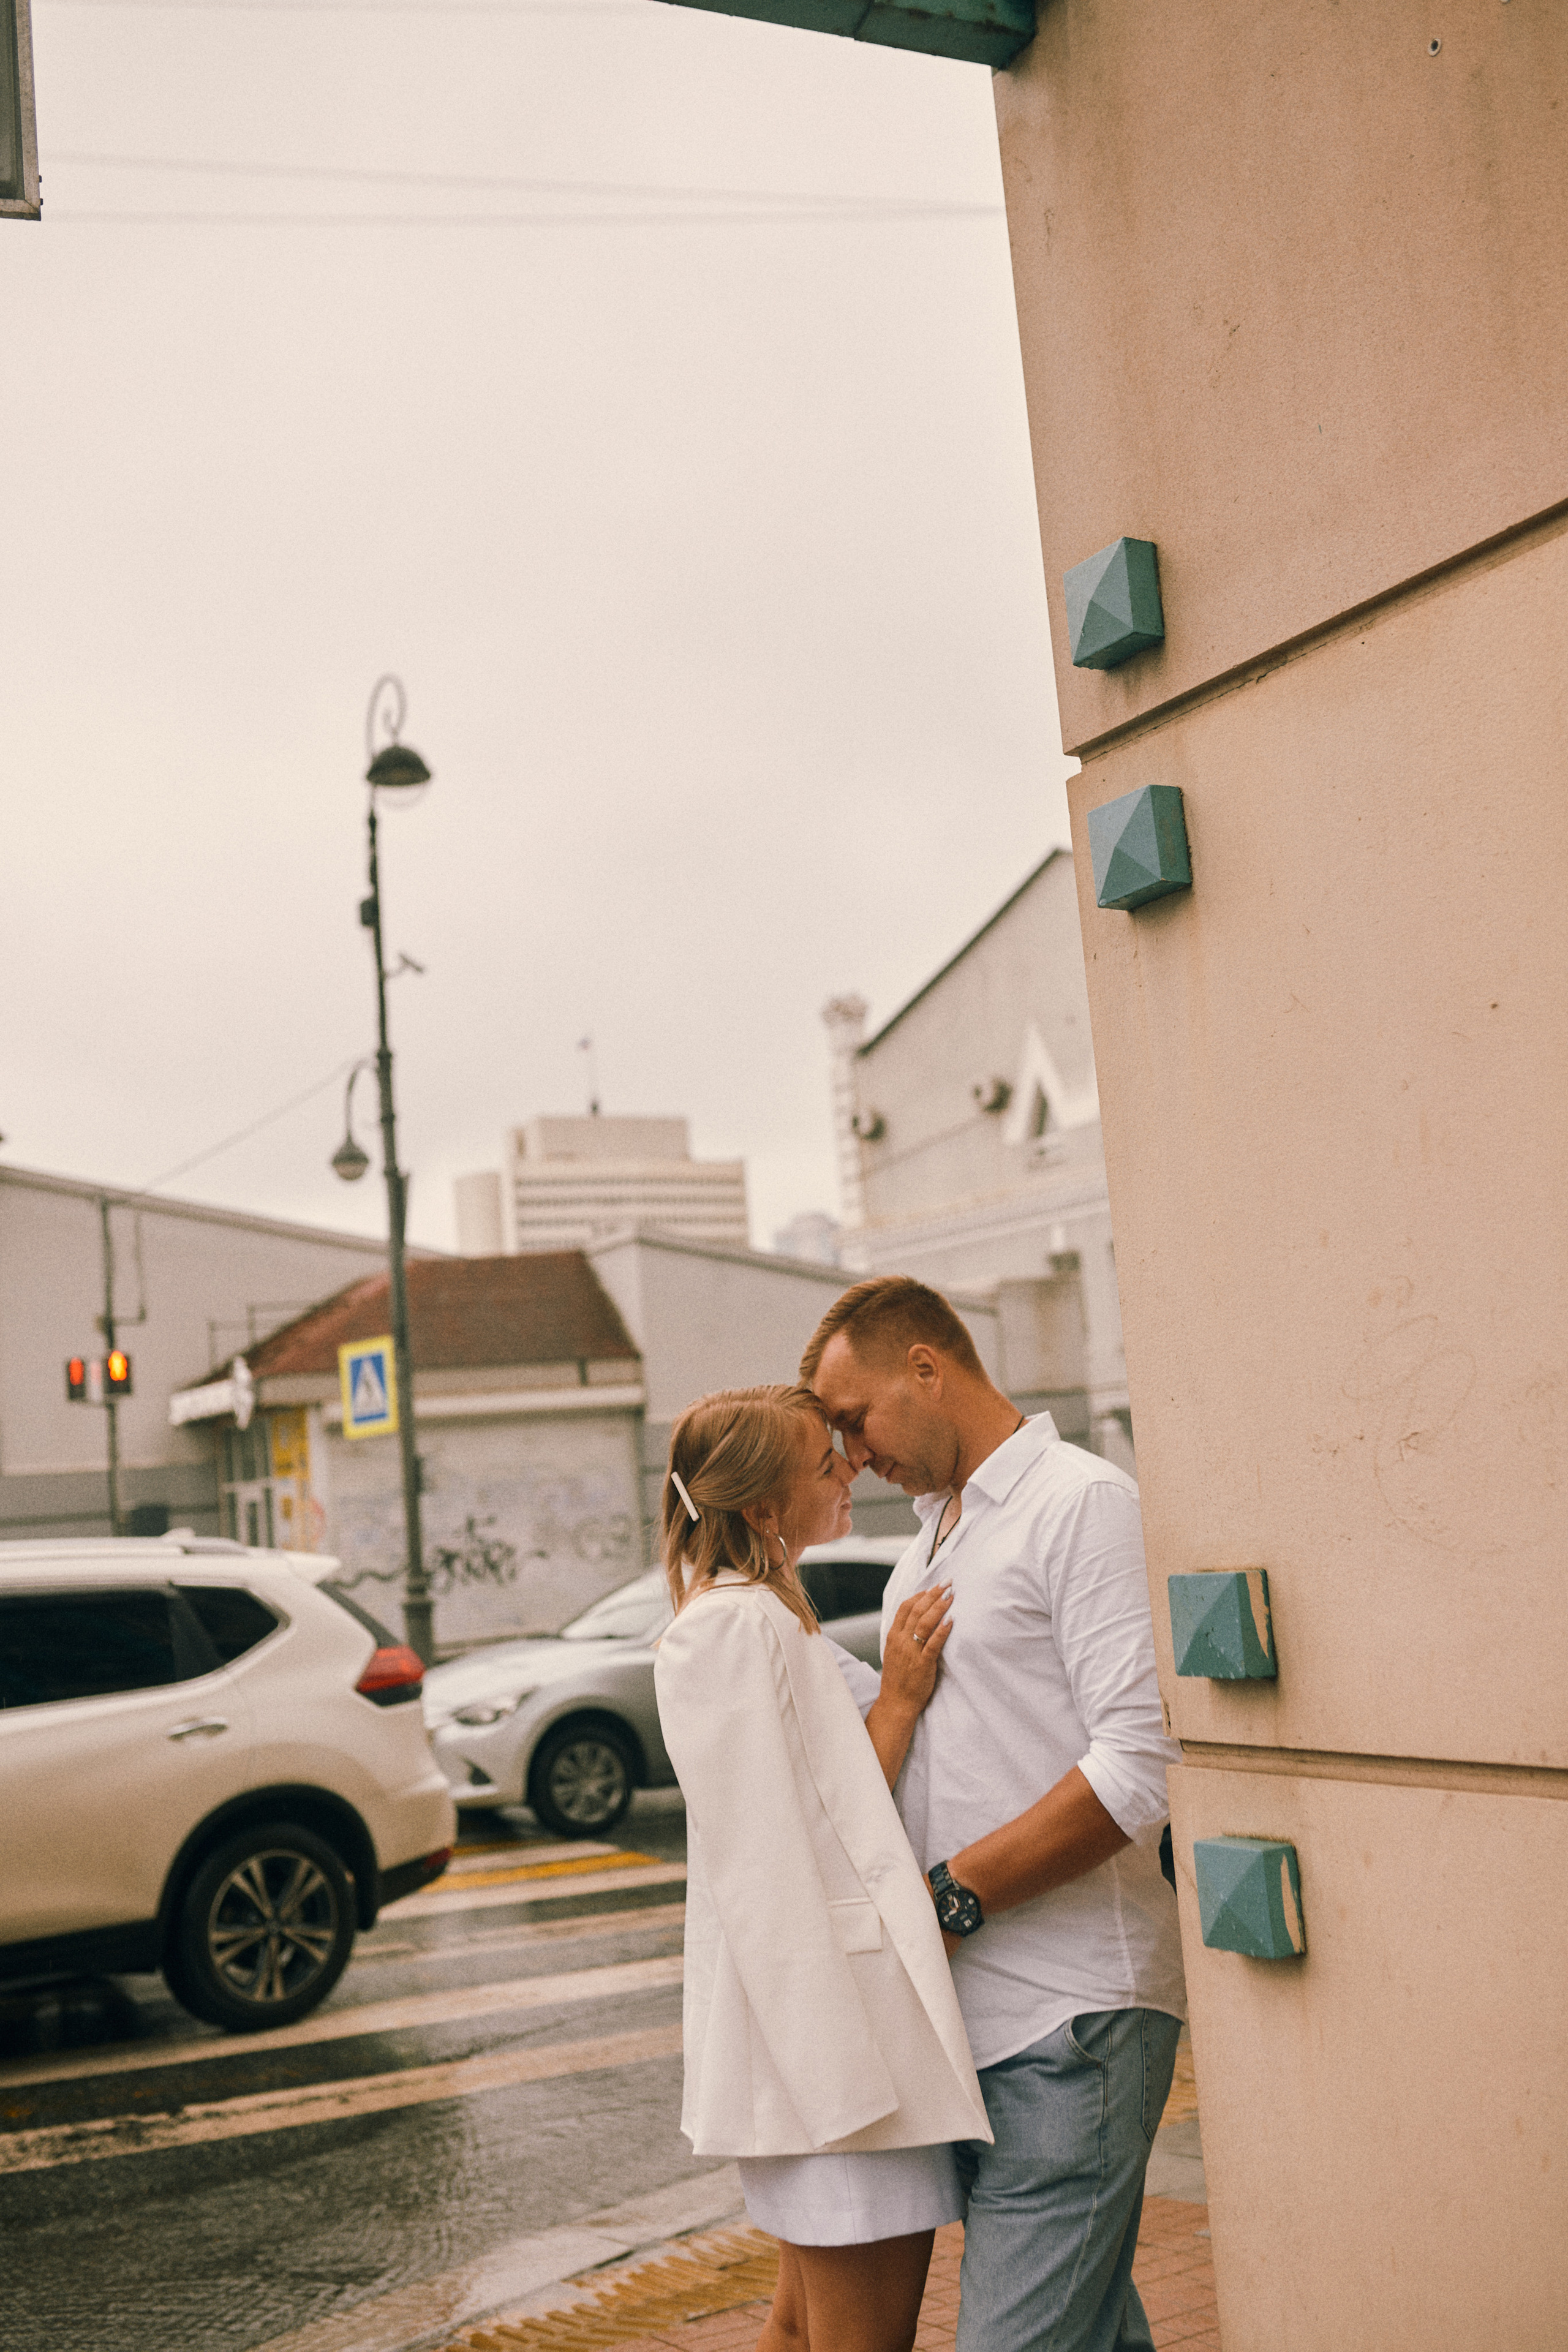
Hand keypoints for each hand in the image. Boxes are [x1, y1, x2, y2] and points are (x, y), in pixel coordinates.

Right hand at [880, 1584, 953, 1712]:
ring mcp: (911, 1651)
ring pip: (925, 1622)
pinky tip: (951, 1619)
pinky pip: (933, 1643)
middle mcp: (900, 1640)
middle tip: (947, 1583)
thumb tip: (916, 1620)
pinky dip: (942, 1629)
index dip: (920, 1595)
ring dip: (939, 1606)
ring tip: (952, 1595)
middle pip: (917, 1610)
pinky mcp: (923, 1663)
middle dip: (933, 1594)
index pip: (905, 1607)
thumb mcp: (895, 1652)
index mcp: (893, 1636)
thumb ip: (903, 1635)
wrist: (896, 1702)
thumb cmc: (898, 1678)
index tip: (933, 1587)